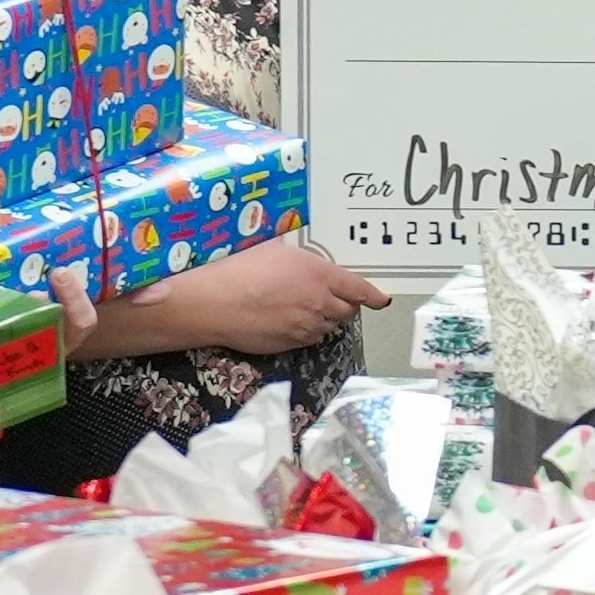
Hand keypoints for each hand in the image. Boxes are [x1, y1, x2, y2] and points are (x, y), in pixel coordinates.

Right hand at [83, 237, 391, 359]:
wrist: (214, 302)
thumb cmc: (238, 267)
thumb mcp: (273, 249)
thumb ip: (299, 259)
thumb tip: (304, 261)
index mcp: (319, 274)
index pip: (358, 288)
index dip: (372, 295)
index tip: (380, 299)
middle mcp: (319, 302)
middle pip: (347, 311)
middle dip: (344, 304)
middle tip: (330, 296)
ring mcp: (306, 327)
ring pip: (328, 326)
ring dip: (324, 318)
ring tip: (304, 306)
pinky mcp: (291, 344)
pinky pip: (309, 339)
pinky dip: (307, 331)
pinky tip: (289, 320)